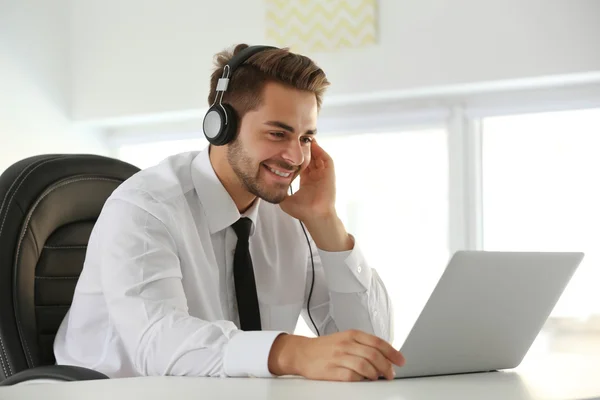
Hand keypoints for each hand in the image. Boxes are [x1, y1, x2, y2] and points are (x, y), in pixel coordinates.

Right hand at [268, 330, 404, 381]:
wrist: (302, 352)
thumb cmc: (326, 347)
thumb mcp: (345, 339)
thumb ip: (364, 345)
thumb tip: (386, 356)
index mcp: (352, 335)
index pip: (377, 342)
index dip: (392, 352)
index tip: (401, 361)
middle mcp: (346, 344)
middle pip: (374, 355)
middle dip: (387, 366)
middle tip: (391, 374)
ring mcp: (338, 357)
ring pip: (365, 366)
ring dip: (376, 374)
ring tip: (378, 378)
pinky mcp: (331, 370)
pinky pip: (351, 376)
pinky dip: (361, 380)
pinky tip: (363, 380)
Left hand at [279, 140, 335, 222]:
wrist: (314, 216)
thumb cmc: (302, 211)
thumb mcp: (286, 200)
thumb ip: (279, 193)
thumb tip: (267, 188)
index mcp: (307, 183)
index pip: (302, 166)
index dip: (296, 157)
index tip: (288, 149)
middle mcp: (316, 178)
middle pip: (311, 159)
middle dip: (305, 149)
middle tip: (297, 138)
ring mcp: (323, 175)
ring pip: (319, 157)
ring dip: (313, 147)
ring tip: (305, 137)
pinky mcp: (329, 174)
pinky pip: (326, 159)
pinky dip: (320, 151)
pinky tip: (313, 144)